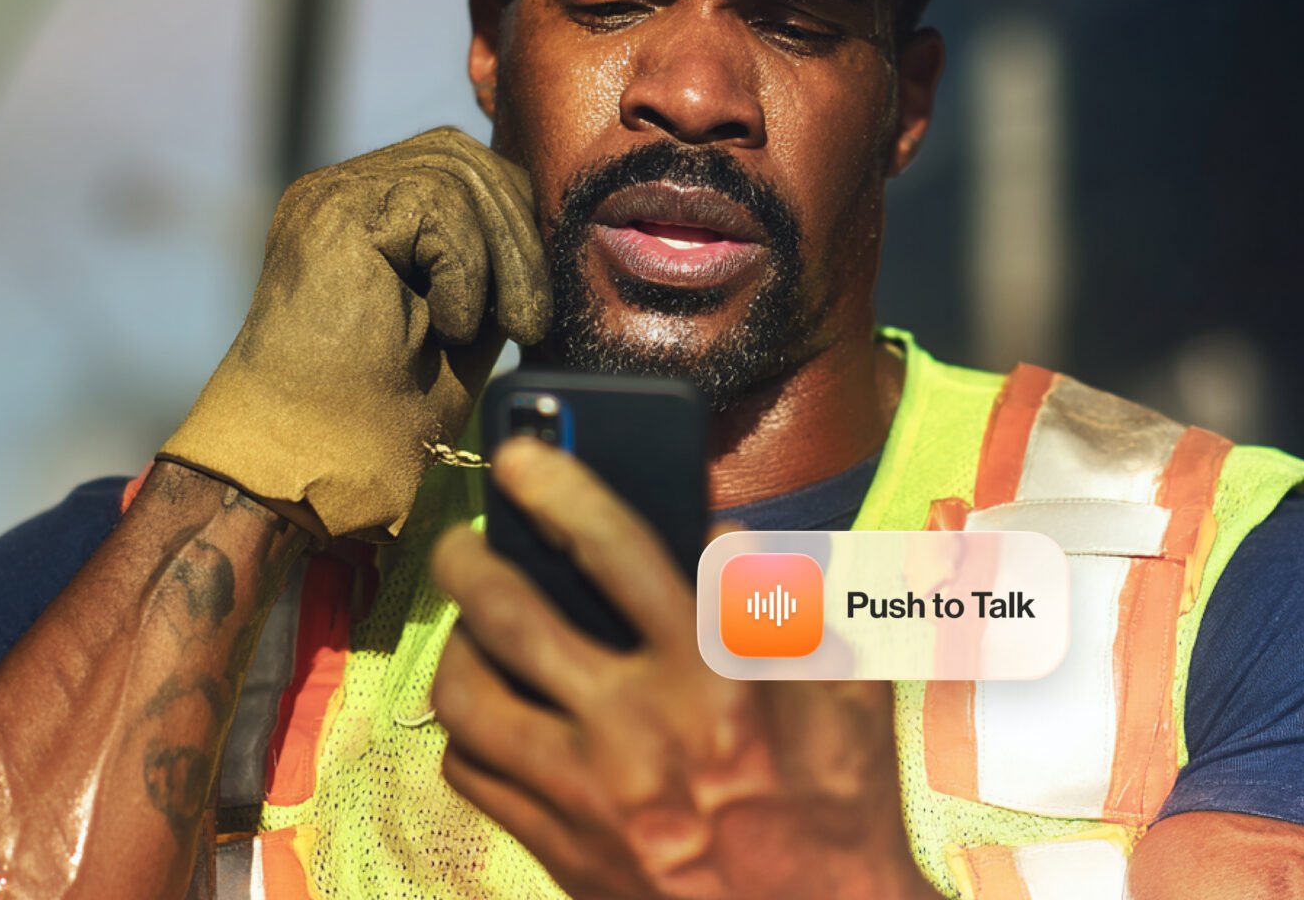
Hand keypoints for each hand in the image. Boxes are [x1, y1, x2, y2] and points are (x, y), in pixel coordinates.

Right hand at [163, 128, 548, 536]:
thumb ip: (488, 261)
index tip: (531, 308)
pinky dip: (463, 271)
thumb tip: (544, 222)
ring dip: (498, 258)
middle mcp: (344, 191)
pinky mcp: (333, 209)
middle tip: (531, 323)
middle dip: (518, 236)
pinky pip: (437, 202)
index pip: (462, 167)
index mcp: (370, 212)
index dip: (513, 222)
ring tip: (487, 330)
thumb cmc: (383, 413)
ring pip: (457, 172)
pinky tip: (442, 326)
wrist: (317, 459)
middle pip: (464, 156)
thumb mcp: (463, 320)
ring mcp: (332, 193)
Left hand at [430, 438, 936, 899]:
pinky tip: (491, 712)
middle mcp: (637, 729)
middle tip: (460, 538)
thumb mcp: (848, 689)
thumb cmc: (842, 811)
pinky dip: (469, 731)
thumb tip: (719, 530)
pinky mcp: (560, 849)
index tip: (522, 454)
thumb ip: (783, 600)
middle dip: (468, 558)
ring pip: (468, 698)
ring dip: (454, 646)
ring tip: (468, 628)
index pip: (615, 547)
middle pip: (508, 614)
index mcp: (713, 675)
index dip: (558, 483)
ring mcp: (587, 795)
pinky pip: (473, 772)